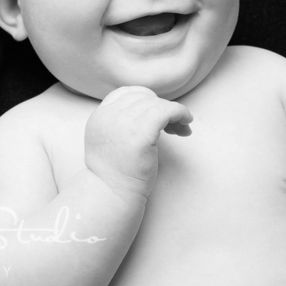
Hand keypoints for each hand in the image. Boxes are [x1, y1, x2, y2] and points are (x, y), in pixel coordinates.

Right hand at [84, 86, 192, 201]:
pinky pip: (166, 111)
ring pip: (157, 103)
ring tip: (180, 130)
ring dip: (174, 113)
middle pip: (144, 97)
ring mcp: (123, 122)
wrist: (111, 193)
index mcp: (99, 116)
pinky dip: (180, 113)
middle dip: (162, 108)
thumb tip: (148, 112)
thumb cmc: (115, 173)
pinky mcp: (141, 132)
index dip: (146, 100)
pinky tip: (186, 125)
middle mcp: (109, 115)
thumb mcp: (107, 140)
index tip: (157, 116)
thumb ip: (118, 123)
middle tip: (173, 127)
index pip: (126, 93)